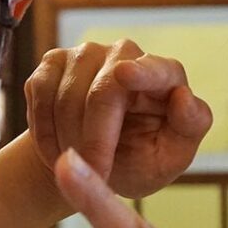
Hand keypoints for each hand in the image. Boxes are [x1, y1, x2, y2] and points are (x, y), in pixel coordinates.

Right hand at [25, 40, 212, 199]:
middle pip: (103, 92)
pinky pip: (40, 93)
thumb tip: (184, 97)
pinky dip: (43, 129)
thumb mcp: (168, 159)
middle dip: (93, 140)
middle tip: (93, 174)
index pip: (157, 70)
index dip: (141, 72)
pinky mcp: (54, 61)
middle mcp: (127, 55)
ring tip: (77, 164)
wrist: (87, 164)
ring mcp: (87, 54)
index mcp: (166, 77)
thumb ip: (188, 129)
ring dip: (67, 139)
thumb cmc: (137, 161)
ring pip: (66, 96)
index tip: (124, 75)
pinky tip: (55, 148)